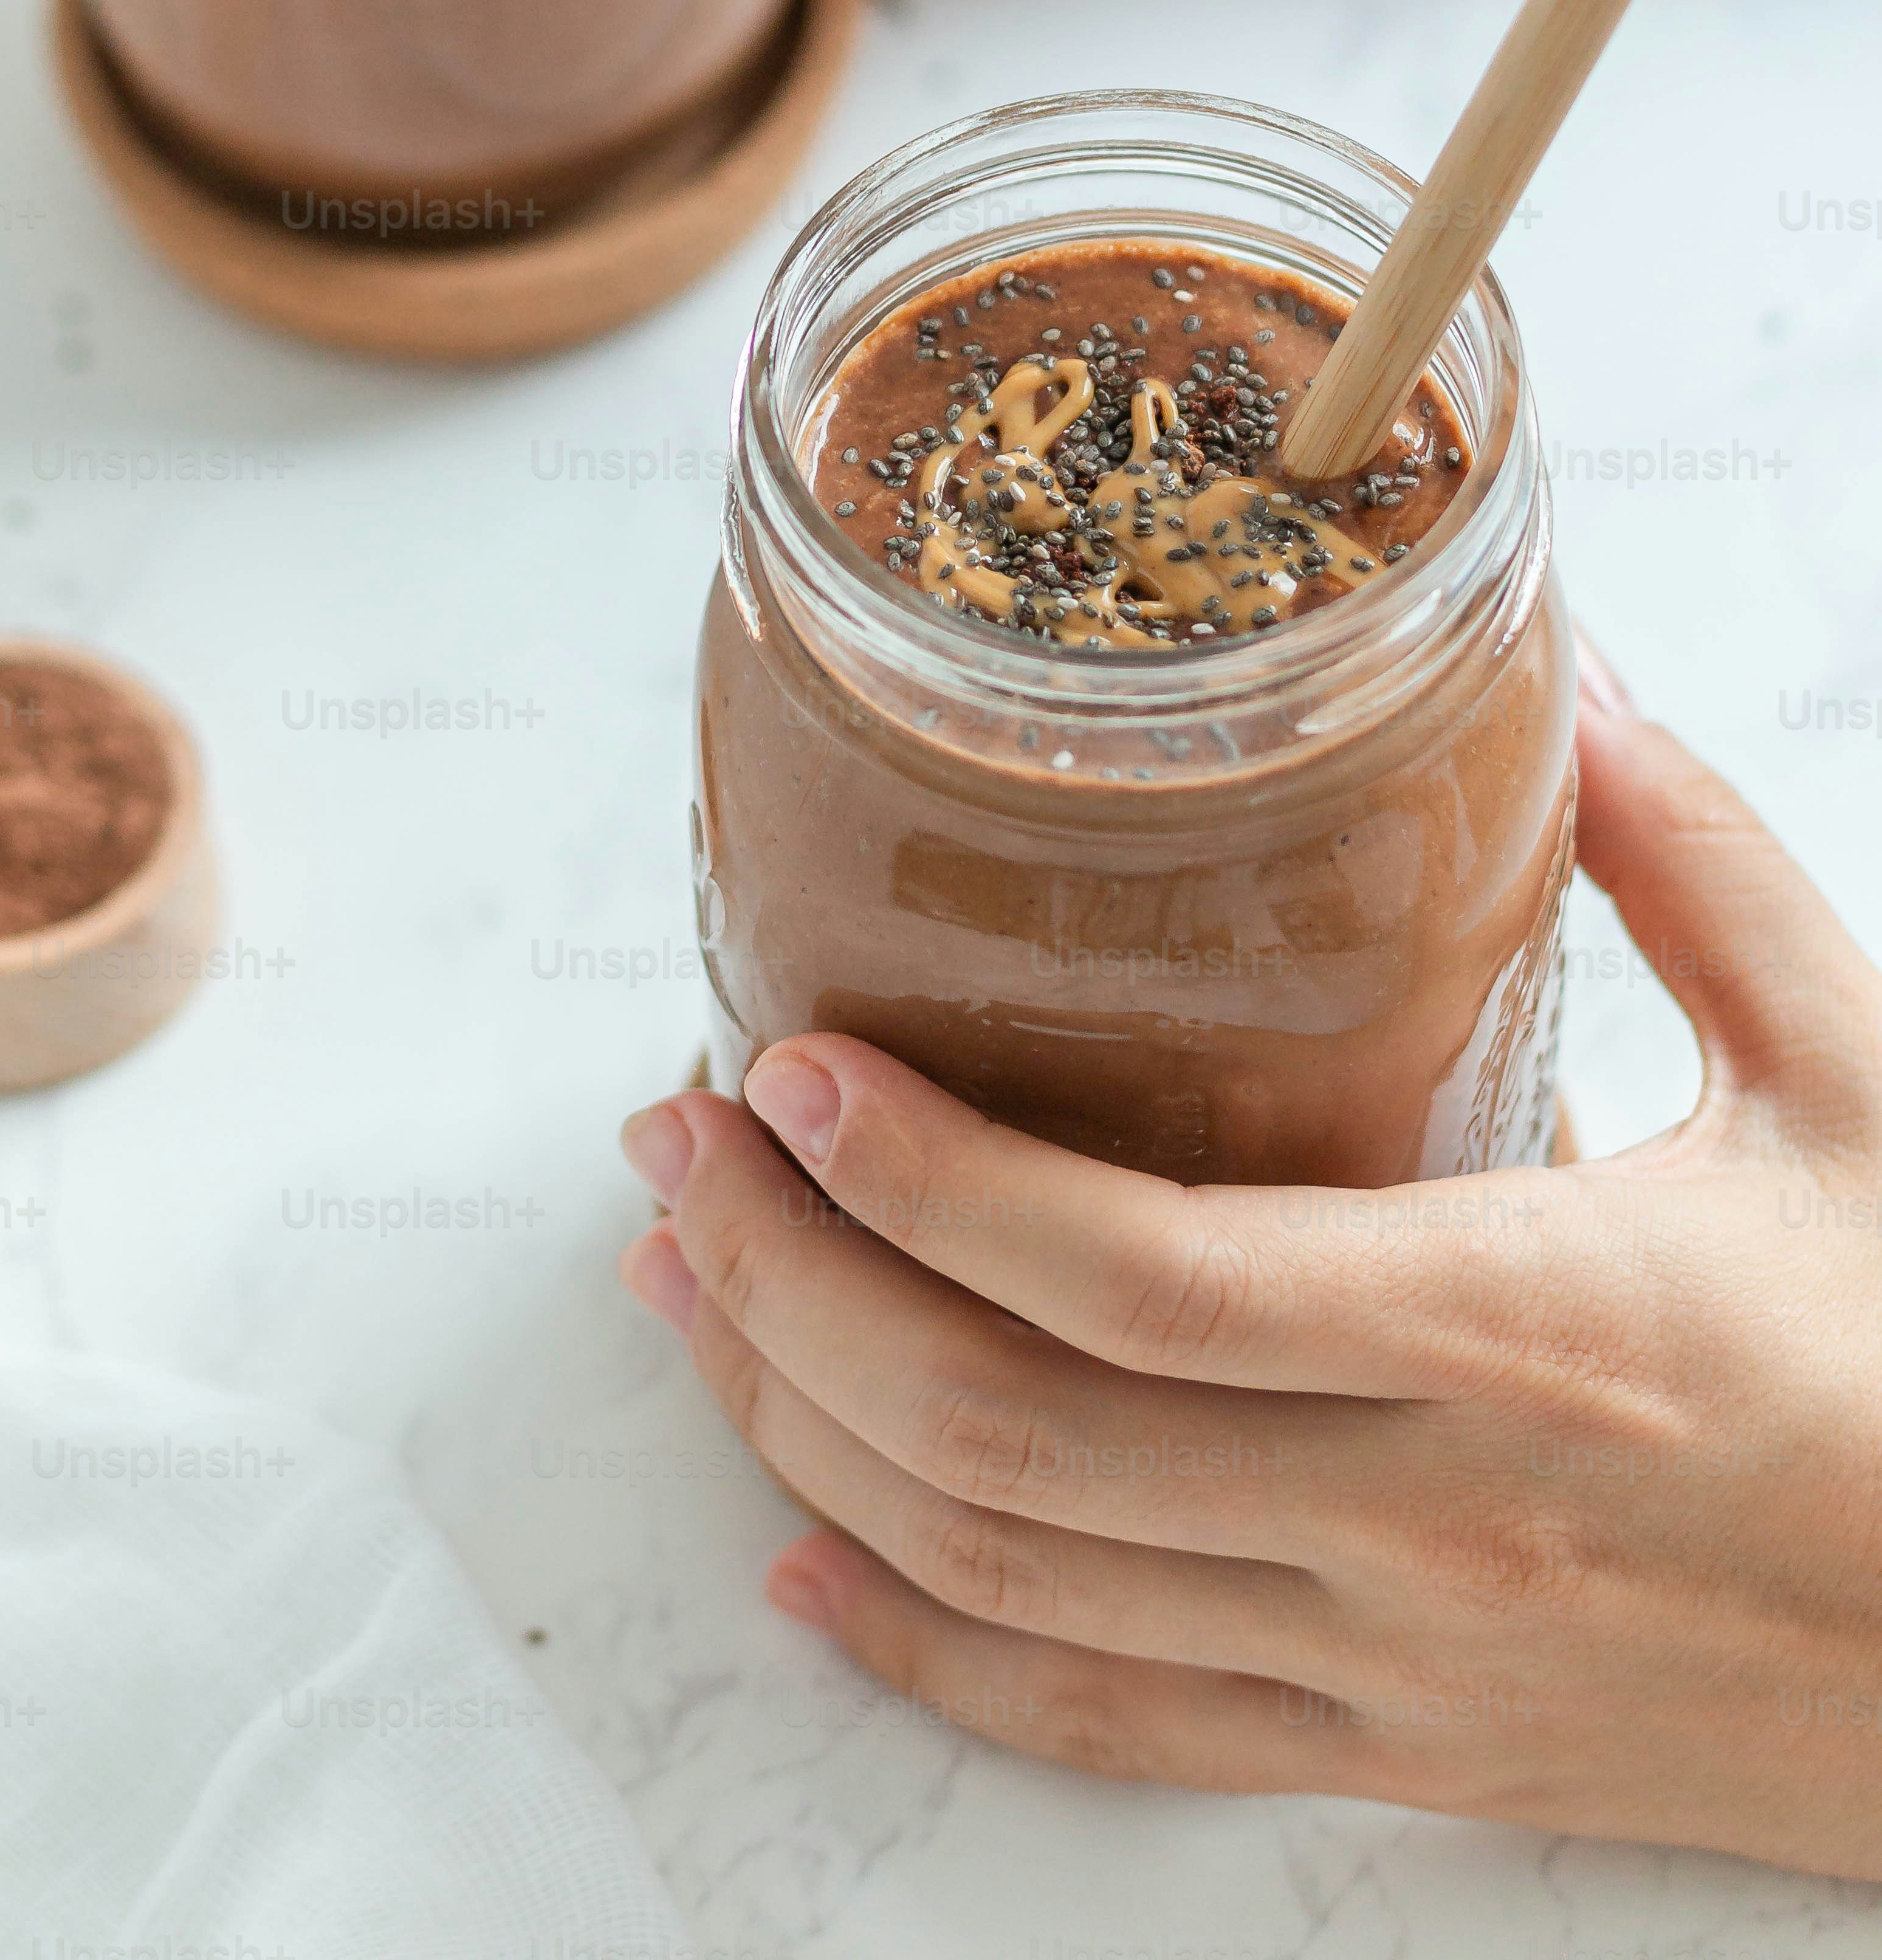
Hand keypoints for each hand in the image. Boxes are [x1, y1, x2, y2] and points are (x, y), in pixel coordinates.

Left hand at [619, 673, 1881, 1873]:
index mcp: (1528, 1329)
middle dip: (796, 1285)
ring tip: (684, 1297)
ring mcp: (1392, 1667)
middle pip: (1015, 1437)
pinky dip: (926, 1661)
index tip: (783, 1066)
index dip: (927, 1181)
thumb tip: (1571, 683)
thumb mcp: (1867, 1086)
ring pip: (1016, 1587)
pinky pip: (1105, 1735)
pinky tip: (802, 1570)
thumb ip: (1698, 874)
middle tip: (673, 1153)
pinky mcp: (1395, 1752)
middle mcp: (1423, 1524)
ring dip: (809, 1440)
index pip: (1142, 1279)